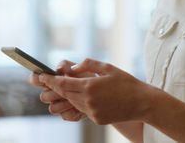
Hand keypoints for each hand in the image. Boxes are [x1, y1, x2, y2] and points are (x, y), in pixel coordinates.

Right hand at [27, 60, 88, 121]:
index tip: (42, 77)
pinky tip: (81, 107)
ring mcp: (60, 105)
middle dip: (53, 93)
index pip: (35, 79)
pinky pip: (65, 116)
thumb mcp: (79, 67)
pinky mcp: (69, 114)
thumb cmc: (89, 76)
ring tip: (76, 98)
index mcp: (52, 80)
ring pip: (52, 108)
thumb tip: (58, 69)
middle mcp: (53, 93)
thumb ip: (67, 65)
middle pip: (43, 97)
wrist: (104, 91)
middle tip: (64, 90)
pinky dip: (73, 111)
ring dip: (63, 103)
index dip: (36, 79)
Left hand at [38, 58, 153, 124]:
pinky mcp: (97, 120)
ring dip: (69, 95)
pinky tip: (86, 96)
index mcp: (89, 86)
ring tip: (69, 86)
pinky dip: (81, 103)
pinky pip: (83, 110)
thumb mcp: (107, 67)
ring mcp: (92, 112)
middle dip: (58, 87)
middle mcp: (88, 101)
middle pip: (65, 94)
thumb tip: (73, 68)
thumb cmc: (126, 82)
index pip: (62, 83)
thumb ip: (88, 65)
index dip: (50, 80)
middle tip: (50, 80)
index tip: (42, 76)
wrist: (142, 102)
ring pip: (73, 102)